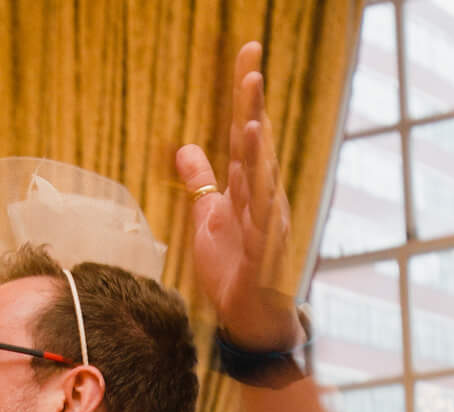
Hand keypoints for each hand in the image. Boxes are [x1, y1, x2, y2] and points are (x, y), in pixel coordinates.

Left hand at [175, 44, 297, 350]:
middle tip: (251, 67)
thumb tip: (186, 147)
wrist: (249, 317)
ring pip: (262, 180)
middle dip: (254, 107)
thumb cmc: (235, 267)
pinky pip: (261, 220)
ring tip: (251, 116)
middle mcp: (263, 197)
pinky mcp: (262, 252)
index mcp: (249, 185)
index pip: (247, 130)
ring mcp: (266, 223)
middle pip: (257, 144)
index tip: (247, 52)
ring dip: (257, 149)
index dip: (245, 95)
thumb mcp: (209, 217)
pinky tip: (252, 173)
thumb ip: (201, 182)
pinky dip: (257, 197)